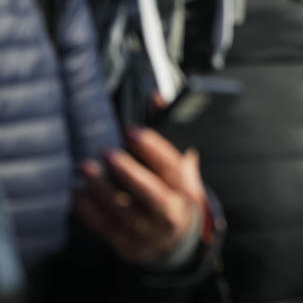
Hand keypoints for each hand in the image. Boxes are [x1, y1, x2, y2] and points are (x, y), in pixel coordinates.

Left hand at [76, 125, 205, 265]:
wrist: (176, 241)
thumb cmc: (173, 192)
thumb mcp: (180, 167)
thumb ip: (169, 132)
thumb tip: (156, 97)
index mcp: (185, 190)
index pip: (172, 166)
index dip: (152, 147)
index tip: (131, 131)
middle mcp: (170, 213)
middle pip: (151, 193)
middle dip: (128, 172)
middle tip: (106, 152)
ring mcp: (149, 232)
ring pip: (123, 211)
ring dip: (101, 189)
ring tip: (85, 168)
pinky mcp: (128, 246)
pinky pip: (105, 229)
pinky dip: (89, 211)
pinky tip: (77, 193)